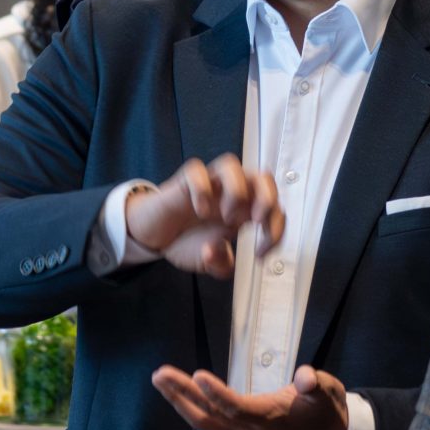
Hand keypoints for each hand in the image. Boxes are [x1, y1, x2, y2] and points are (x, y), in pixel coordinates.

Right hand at [123, 157, 283, 278]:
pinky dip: (201, 189)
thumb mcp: (209, 262)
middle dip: (267, 198)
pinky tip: (199, 209)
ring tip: (226, 217)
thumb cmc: (186, 240)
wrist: (153, 235)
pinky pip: (196, 170)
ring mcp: (208, 184)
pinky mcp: (184, 182)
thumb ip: (221, 264)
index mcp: (244, 210)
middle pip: (262, 176)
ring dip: (236, 192)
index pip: (274, 207)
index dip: (276, 229)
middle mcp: (230, 192)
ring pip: (231, 165)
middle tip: (256, 221)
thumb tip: (216, 249)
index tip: (260, 253)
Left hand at [152, 364, 349, 429]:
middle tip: (160, 375)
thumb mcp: (329, 391)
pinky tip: (177, 394)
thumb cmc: (326, 411)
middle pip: (210, 415)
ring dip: (180, 401)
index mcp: (270, 418)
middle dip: (182, 395)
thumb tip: (306, 377)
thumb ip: (316, 383)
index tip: (197, 375)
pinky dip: (190, 407)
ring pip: (205, 422)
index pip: (237, 407)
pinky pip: (209, 423)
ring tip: (160, 380)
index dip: (217, 393)